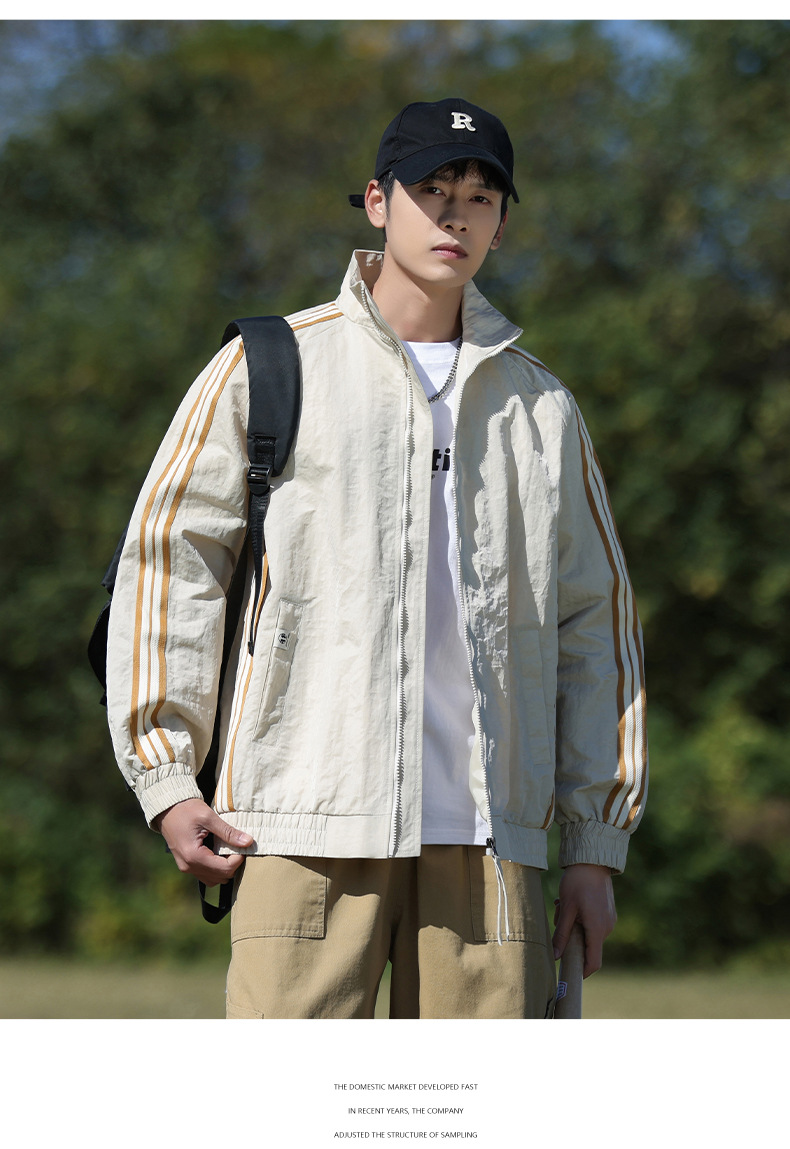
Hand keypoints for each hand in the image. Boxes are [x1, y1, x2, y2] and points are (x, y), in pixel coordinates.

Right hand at [153, 798, 253, 886]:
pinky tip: (219, 853)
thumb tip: (248, 842)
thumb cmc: (186, 809)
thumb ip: (228, 832)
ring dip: (224, 868)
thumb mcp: (208, 817)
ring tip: (229, 850)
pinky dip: (215, 868)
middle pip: (220, 877)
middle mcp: (188, 866)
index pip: (224, 869)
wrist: (167, 808)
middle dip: (233, 864)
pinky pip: (205, 874)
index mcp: (194, 856)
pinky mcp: (185, 864)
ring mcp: (186, 867)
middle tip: (237, 847)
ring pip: (213, 879)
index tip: (242, 845)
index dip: (238, 859)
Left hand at [552, 863, 616, 978]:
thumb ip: (562, 935)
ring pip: (589, 932)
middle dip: (571, 938)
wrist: (592, 860)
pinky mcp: (608, 911)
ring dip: (574, 924)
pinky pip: (593, 923)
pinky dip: (581, 918)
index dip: (582, 971)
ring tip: (563, 905)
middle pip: (588, 946)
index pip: (593, 962)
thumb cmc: (577, 883)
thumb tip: (556, 957)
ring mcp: (609, 919)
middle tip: (559, 917)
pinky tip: (572, 902)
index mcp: (597, 929)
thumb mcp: (566, 909)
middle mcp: (607, 927)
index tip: (570, 973)